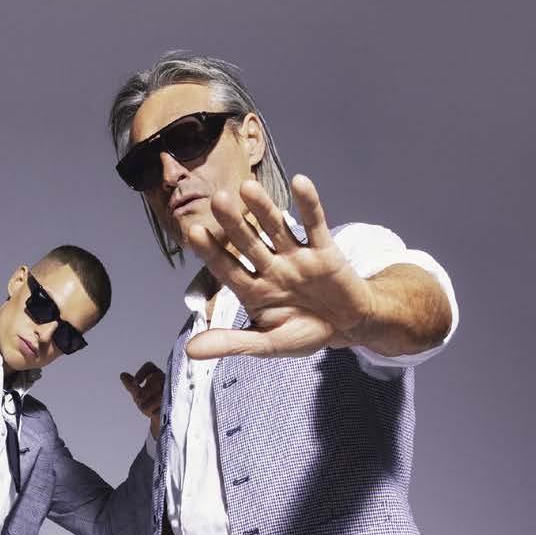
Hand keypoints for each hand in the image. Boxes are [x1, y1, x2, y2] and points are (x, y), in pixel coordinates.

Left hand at [120, 362, 164, 439]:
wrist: (159, 416)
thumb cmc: (149, 401)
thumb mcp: (138, 393)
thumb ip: (130, 385)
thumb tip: (122, 375)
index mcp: (154, 374)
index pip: (149, 367)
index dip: (142, 373)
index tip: (135, 382)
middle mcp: (164, 380)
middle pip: (157, 380)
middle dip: (146, 391)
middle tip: (138, 397)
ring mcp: (171, 390)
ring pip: (162, 393)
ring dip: (151, 402)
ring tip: (143, 407)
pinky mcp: (174, 402)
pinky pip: (168, 404)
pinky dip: (159, 409)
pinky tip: (154, 413)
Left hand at [185, 173, 374, 360]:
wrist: (347, 327)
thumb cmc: (304, 333)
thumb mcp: (267, 344)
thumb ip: (231, 343)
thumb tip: (189, 351)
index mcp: (254, 291)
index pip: (227, 269)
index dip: (212, 252)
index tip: (194, 233)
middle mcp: (271, 269)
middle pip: (249, 243)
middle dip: (233, 224)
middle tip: (217, 200)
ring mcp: (296, 257)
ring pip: (277, 228)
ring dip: (263, 209)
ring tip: (248, 187)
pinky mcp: (324, 251)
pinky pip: (316, 224)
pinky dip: (309, 204)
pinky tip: (299, 182)